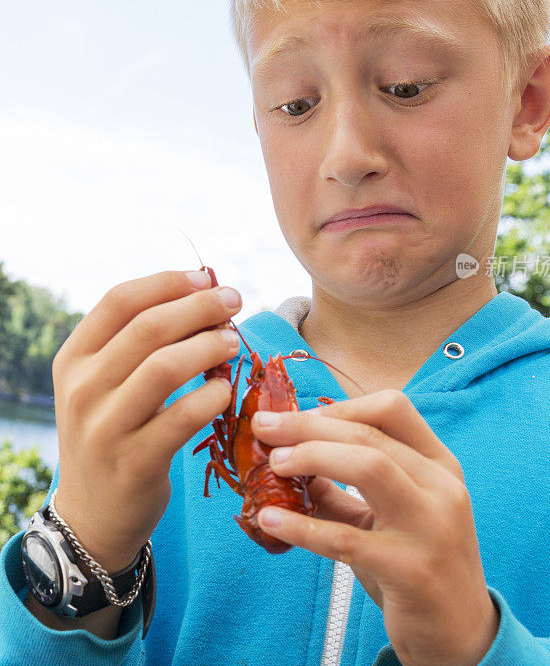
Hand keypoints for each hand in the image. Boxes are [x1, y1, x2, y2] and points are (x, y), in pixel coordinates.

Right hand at [52, 269, 241, 572]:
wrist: (93, 511)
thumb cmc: (112, 431)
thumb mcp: (105, 383)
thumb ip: (138, 343)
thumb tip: (202, 294)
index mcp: (74, 358)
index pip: (119, 301)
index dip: (168, 282)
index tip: (206, 278)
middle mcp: (83, 388)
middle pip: (149, 327)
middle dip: (200, 307)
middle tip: (234, 302)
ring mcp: (105, 427)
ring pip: (166, 366)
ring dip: (210, 346)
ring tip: (233, 342)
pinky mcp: (135, 461)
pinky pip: (184, 416)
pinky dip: (214, 396)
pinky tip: (225, 391)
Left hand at [251, 390, 499, 665]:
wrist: (461, 632)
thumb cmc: (418, 562)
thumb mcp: (391, 513)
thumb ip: (346, 485)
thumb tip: (290, 456)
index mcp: (439, 465)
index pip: (392, 408)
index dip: (340, 406)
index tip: (299, 416)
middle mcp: (442, 487)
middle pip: (369, 434)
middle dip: (308, 427)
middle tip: (266, 430)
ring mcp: (431, 526)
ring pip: (368, 466)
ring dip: (312, 457)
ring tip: (275, 465)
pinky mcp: (410, 569)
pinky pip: (345, 538)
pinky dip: (302, 525)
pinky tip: (270, 520)